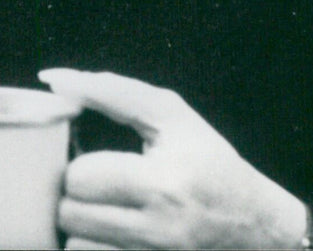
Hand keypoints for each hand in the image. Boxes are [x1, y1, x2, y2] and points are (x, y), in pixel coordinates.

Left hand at [38, 69, 306, 250]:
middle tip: (93, 188)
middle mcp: (158, 232)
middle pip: (70, 217)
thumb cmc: (209, 161)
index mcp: (164, 184)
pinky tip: (111, 234)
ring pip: (75, 249)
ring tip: (102, 214)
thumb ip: (111, 92)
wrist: (258, 227)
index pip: (81, 179)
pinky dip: (94, 248)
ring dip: (80, 229)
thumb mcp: (171, 115)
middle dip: (73, 197)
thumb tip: (55, 78)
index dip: (78, 166)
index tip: (91, 161)